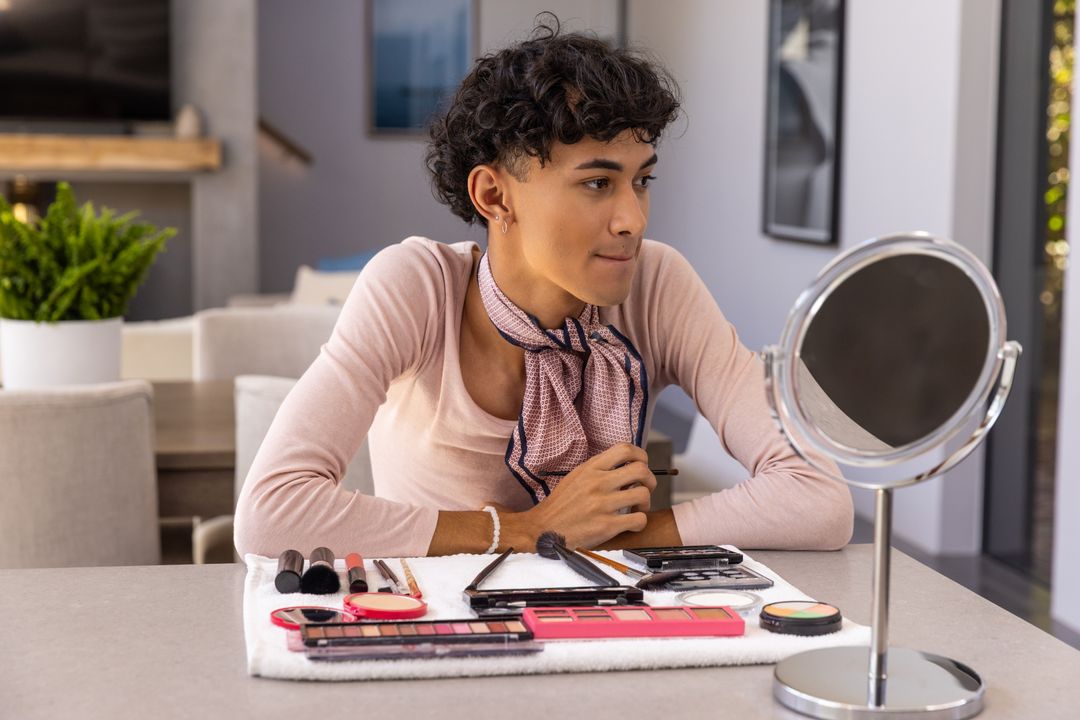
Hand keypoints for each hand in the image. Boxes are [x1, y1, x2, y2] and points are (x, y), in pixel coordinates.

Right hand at [501, 443, 656, 550]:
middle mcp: (598, 483)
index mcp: (591, 468)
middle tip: (644, 489)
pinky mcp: (606, 526)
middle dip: (650, 480)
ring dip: (646, 503)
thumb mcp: (576, 477)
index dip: (641, 456)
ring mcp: (602, 504)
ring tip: (637, 508)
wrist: (543, 529)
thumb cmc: (561, 505)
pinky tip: (631, 524)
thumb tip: (625, 464)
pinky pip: (639, 519)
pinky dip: (640, 522)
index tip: (642, 465)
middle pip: (641, 470)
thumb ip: (599, 469)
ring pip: (643, 494)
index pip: (625, 449)